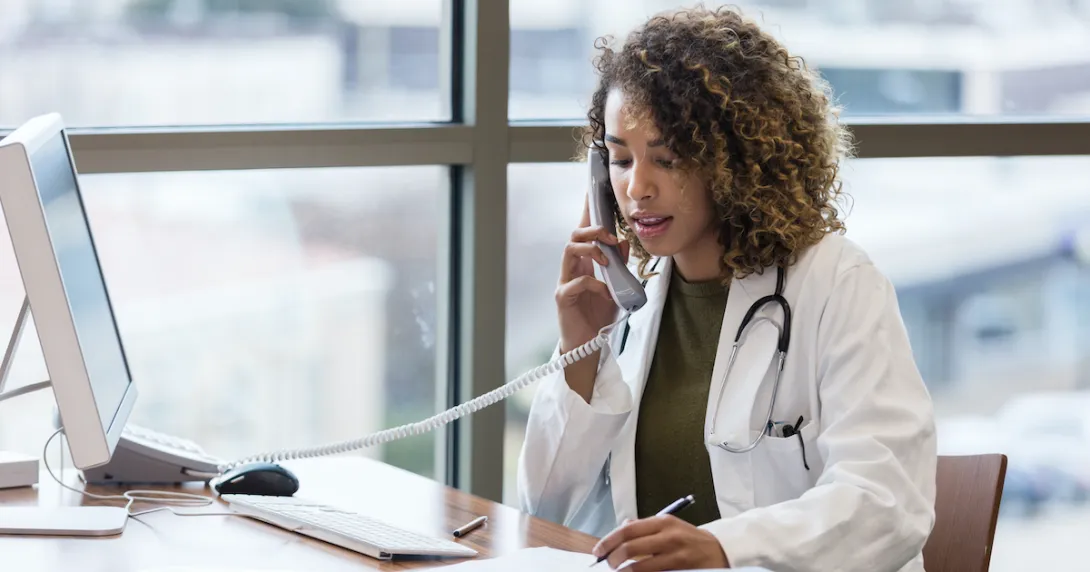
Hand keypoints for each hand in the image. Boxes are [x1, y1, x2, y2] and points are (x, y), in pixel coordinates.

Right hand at [556, 194, 629, 354]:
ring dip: (590, 249)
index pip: (584, 231)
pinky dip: (595, 283)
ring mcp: (565, 282)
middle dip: (593, 230)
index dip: (587, 211)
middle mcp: (572, 268)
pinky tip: (607, 293)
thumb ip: (620, 265)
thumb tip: (623, 241)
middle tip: (610, 236)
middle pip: (574, 235)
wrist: (588, 347)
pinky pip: (575, 282)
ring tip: (607, 259)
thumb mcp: (616, 287)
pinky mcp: (563, 298)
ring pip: (569, 251)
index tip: (592, 191)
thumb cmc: (598, 316)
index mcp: (584, 263)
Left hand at [592, 515, 728, 570]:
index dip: (609, 541)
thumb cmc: (688, 539)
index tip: (598, 551)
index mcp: (663, 522)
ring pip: (641, 567)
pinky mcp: (682, 570)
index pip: (628, 530)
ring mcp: (677, 556)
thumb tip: (620, 529)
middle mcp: (669, 536)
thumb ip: (644, 527)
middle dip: (614, 559)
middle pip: (631, 548)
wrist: (719, 551)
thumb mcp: (668, 526)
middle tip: (609, 565)